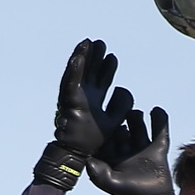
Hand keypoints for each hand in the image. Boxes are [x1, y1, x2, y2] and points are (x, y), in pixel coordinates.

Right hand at [35, 38, 119, 188]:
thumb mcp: (114, 120)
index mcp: (94, 100)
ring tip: (88, 42)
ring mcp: (75, 96)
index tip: (113, 57)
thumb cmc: (93, 139)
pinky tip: (79, 56)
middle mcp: (84, 96)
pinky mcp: (69, 100)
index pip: (102, 80)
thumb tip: (125, 91)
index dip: (107, 68)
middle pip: (90, 72)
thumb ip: (121, 105)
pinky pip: (71, 81)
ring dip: (83, 57)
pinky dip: (74, 69)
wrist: (77, 152)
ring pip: (79, 72)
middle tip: (100, 44)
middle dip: (95, 58)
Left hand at [87, 104, 183, 194]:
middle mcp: (126, 148)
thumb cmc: (129, 193)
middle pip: (122, 128)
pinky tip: (155, 110)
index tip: (99, 117)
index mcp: (113, 154)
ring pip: (138, 126)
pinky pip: (159, 130)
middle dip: (119, 118)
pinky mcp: (158, 147)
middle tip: (116, 108)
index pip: (107, 136)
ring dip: (136, 116)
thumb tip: (87, 160)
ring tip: (133, 112)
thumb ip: (97, 173)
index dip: (103, 127)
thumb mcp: (110, 182)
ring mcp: (142, 146)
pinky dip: (159, 120)